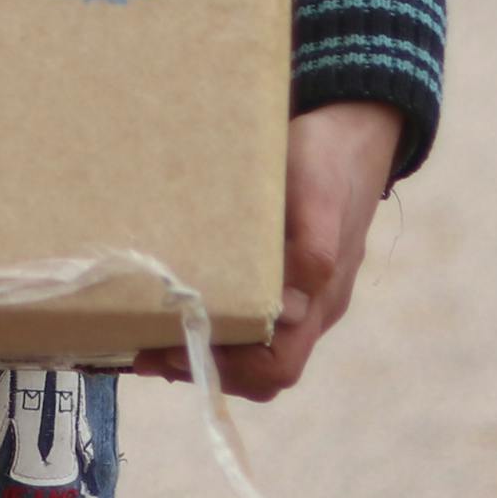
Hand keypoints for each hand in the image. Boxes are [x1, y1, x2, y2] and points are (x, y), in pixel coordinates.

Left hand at [139, 100, 399, 402]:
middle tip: (143, 346)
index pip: (276, 368)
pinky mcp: (279, 270)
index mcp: (321, 300)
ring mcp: (296, 292)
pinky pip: (245, 313)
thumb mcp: (318, 193)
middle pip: (256, 368)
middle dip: (203, 365)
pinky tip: (170, 300)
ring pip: (248, 346)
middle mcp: (310, 308)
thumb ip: (313, 249)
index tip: (172, 348)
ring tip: (144, 331)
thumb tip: (291, 311)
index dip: (228, 371)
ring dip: (200, 346)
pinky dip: (208, 318)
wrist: (353, 126)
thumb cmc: (329, 158)